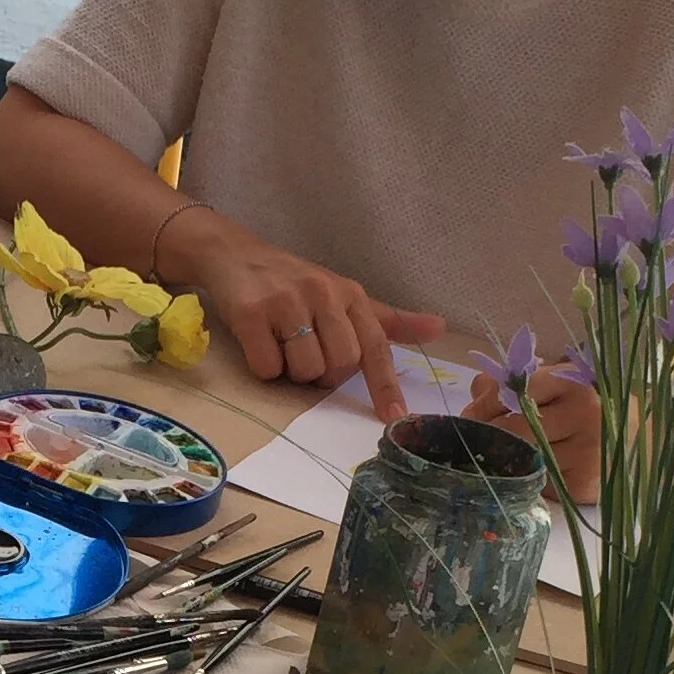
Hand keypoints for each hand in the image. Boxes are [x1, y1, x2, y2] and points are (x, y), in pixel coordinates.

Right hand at [163, 214, 443, 421]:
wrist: (235, 255)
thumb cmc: (293, 284)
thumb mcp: (343, 296)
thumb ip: (387, 320)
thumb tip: (438, 328)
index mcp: (350, 294)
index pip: (376, 346)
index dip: (385, 385)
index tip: (394, 418)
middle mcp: (323, 293)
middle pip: (340, 365)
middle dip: (324, 375)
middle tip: (307, 356)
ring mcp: (286, 302)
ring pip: (306, 369)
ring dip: (293, 373)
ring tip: (282, 348)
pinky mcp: (252, 312)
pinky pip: (268, 367)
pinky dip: (265, 367)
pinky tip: (259, 344)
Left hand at [464, 365, 603, 503]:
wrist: (635, 443)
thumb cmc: (585, 411)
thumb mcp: (557, 387)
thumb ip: (515, 384)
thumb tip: (477, 390)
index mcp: (574, 382)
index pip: (515, 389)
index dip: (486, 403)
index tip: (473, 414)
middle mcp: (585, 413)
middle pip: (515, 428)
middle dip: (488, 435)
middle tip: (476, 440)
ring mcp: (586, 451)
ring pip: (523, 458)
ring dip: (503, 459)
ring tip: (498, 455)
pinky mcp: (582, 484)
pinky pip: (536, 482)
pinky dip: (525, 479)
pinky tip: (527, 473)